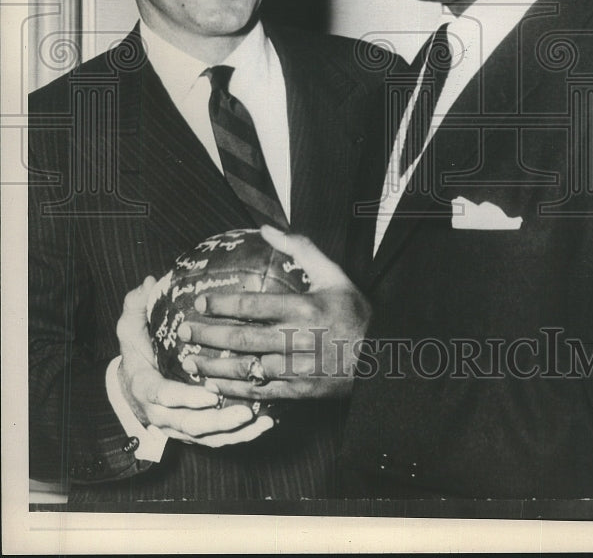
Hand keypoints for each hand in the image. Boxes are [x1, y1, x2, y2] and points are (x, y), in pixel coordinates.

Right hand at [116, 277, 274, 446]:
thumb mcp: (130, 328)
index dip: (187, 398)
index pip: (164, 397)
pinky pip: (217, 441)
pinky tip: (265, 425)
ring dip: (235, 432)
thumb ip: (137, 306)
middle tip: (245, 412)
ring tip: (261, 421)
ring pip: (206, 437)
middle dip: (218, 421)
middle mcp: (161, 414)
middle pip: (190, 425)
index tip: (210, 393)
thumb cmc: (136, 351)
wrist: (131, 386)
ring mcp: (178, 427)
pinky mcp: (194, 433)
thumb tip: (150, 282)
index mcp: (146, 388)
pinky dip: (240, 437)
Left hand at [176, 225, 370, 401]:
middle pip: (241, 338)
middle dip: (207, 335)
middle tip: (184, 331)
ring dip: (214, 366)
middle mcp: (297, 339)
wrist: (380, 356)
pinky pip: (260, 391)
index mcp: (303, 309)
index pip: (252, 305)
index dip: (221, 304)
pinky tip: (215, 385)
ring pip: (246, 369)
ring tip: (190, 360)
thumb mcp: (334, 274)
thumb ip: (301, 248)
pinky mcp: (299, 391)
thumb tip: (267, 228)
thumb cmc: (354, 312)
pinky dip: (234, 389)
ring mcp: (297, 368)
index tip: (200, 301)